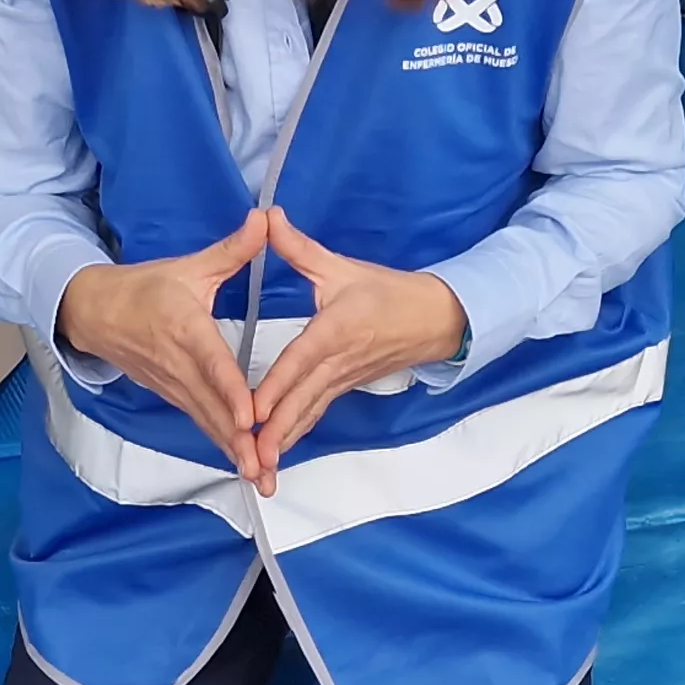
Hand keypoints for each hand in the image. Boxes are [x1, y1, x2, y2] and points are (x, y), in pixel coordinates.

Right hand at [57, 210, 272, 486]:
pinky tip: (244, 464)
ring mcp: (173, 385)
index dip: (230, 392)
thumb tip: (265, 220)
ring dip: (232, 451)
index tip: (250, 417)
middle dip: (238, 440)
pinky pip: (201, 423)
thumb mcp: (189, 266)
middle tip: (263, 468)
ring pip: (207, 422)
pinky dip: (222, 444)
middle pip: (211, 407)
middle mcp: (178, 364)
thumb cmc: (146, 288)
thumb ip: (232, 251)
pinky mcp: (173, 396)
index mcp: (184, 329)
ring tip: (260, 477)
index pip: (211, 364)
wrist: (95, 313)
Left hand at [245, 208, 467, 477]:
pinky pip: (315, 414)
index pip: (300, 361)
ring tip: (258, 466)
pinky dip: (294, 434)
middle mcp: (337, 362)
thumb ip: (299, 248)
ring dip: (283, 441)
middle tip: (249, 455)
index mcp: (335, 331)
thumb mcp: (342, 266)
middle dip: (275, 430)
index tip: (255, 409)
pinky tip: (274, 454)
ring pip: (308, 415)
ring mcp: (342, 380)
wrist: (435, 320)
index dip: (278, 386)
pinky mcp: (344, 389)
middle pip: (302, 400)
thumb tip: (267, 218)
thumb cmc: (388, 292)